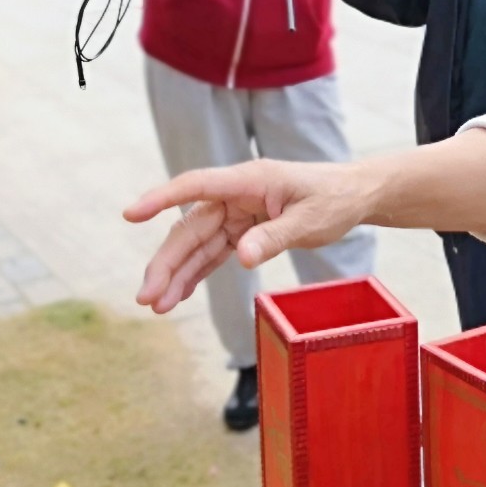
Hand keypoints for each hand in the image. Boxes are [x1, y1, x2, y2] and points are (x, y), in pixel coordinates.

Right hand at [125, 159, 371, 313]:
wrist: (354, 196)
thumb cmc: (334, 199)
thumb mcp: (310, 220)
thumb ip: (274, 237)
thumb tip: (241, 256)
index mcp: (249, 181)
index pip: (196, 186)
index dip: (161, 198)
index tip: (132, 214)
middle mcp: (236, 195)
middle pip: (190, 227)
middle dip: (166, 262)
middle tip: (146, 297)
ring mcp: (237, 214)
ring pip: (198, 244)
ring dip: (177, 274)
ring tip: (156, 305)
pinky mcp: (244, 230)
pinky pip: (214, 253)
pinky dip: (197, 273)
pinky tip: (177, 295)